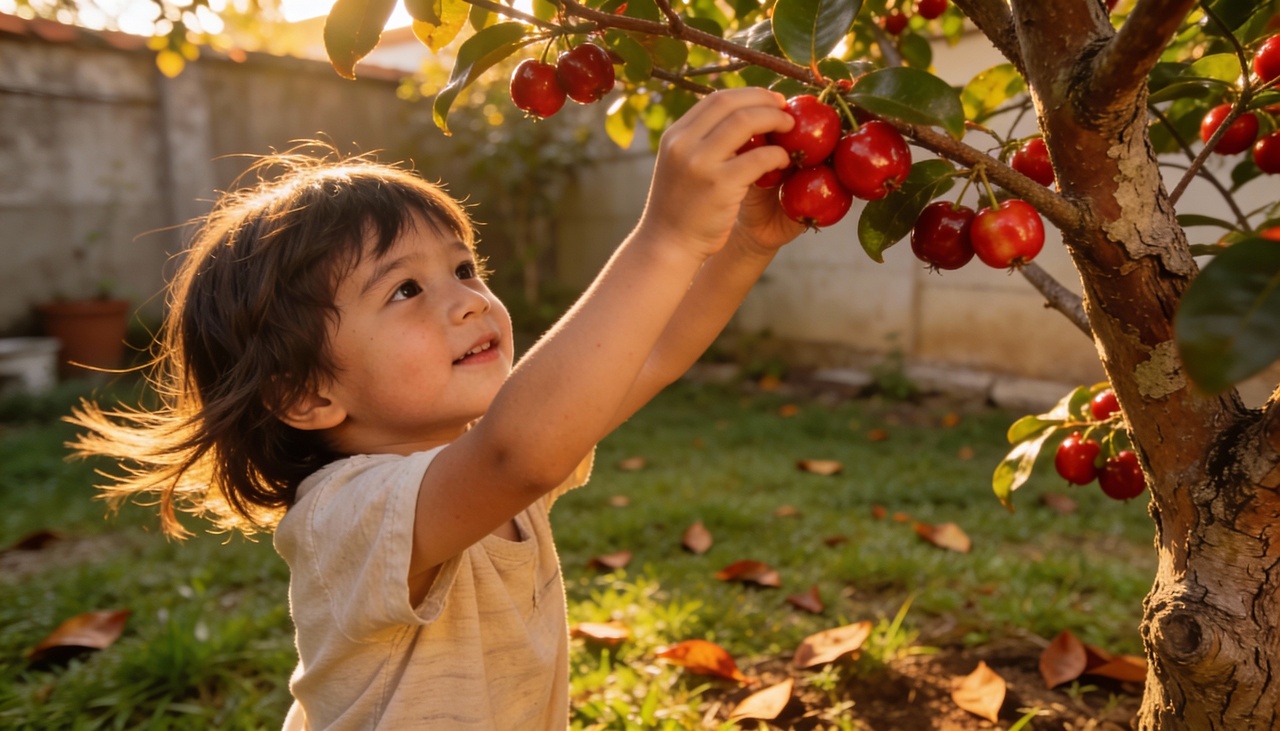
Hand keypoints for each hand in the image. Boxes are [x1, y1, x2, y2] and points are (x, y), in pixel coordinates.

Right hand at [637, 88, 794, 258]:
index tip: (768, 100)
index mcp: (675, 136)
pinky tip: (783, 160)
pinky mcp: (720, 185)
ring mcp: (700, 163)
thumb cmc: (679, 209)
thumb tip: (735, 120)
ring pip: (745, 122)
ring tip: (791, 129)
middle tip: (785, 108)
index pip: (715, 99)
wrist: (666, 246)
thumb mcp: (680, 167)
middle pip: (731, 103)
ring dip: (774, 120)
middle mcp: (684, 143)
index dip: (747, 94)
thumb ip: (700, 144)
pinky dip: (776, 154)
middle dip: (763, 100)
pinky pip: (758, 158)